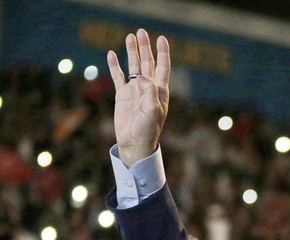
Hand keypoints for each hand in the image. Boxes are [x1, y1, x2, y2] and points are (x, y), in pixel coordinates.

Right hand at [106, 28, 169, 165]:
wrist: (134, 142)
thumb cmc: (147, 130)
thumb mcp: (152, 111)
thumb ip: (150, 92)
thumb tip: (142, 76)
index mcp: (160, 91)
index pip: (163, 67)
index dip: (163, 53)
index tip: (161, 38)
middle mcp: (148, 88)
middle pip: (148, 63)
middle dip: (145, 47)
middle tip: (141, 31)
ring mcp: (135, 90)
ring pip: (133, 66)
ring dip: (132, 52)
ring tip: (130, 36)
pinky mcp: (122, 95)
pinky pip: (118, 76)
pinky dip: (115, 65)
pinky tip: (111, 54)